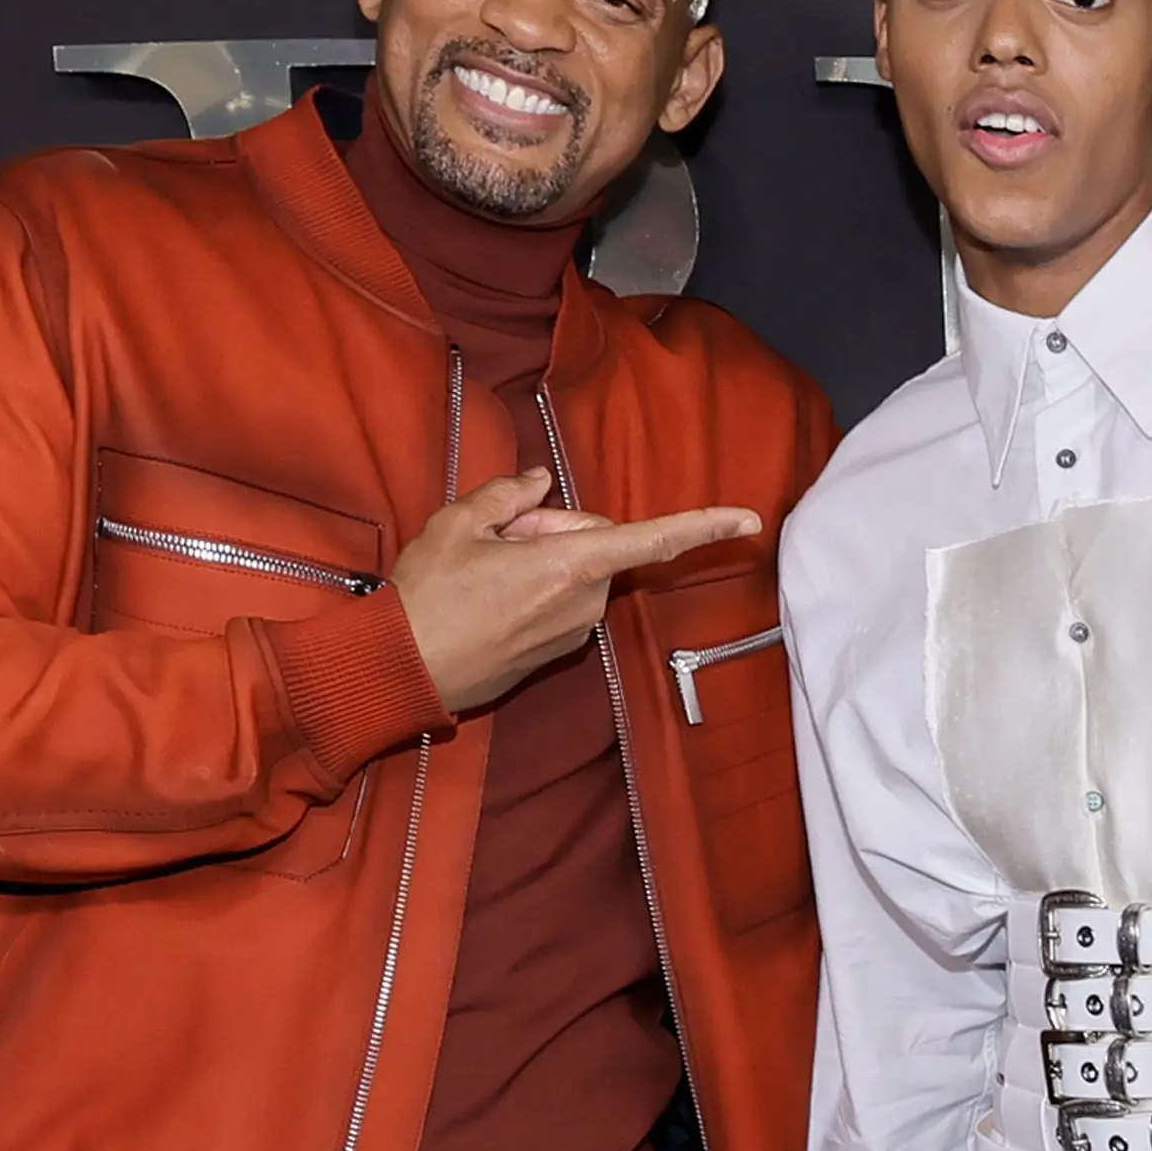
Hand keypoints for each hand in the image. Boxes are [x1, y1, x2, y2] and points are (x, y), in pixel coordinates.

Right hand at [390, 473, 763, 718]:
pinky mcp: (558, 652)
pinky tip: (488, 600)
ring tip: (484, 575)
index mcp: (570, 566)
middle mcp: (585, 602)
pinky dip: (535, 591)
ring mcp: (574, 632)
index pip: (650, 540)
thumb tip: (540, 482)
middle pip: (594, 543)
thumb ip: (508, 496)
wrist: (403, 668)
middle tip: (496, 540)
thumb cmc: (428, 595)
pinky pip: (561, 602)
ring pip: (576, 573)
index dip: (702, 526)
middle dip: (553, 531)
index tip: (748, 520)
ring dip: (541, 562)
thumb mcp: (458, 524)